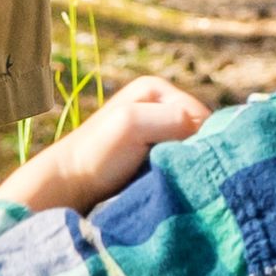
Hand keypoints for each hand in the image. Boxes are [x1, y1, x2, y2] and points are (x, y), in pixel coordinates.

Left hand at [1, 75, 218, 212]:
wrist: (71, 186)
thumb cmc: (97, 153)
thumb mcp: (132, 123)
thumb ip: (171, 118)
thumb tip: (204, 130)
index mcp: (156, 89)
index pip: (202, 115)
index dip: (199, 140)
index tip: (182, 162)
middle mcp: (160, 107)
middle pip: (200, 132)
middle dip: (195, 152)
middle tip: (182, 174)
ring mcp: (160, 134)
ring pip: (192, 150)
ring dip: (188, 166)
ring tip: (175, 181)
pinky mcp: (157, 157)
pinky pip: (182, 164)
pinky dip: (181, 174)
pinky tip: (172, 185)